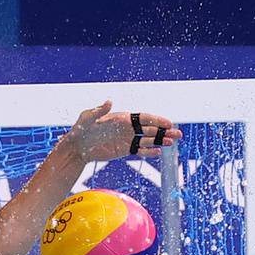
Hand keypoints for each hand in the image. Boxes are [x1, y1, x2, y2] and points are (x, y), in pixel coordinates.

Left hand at [63, 102, 181, 161]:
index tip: (168, 123)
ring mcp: (127, 139)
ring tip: (172, 143)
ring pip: (148, 140)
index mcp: (121, 118)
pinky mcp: (124, 150)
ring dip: (161, 141)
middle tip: (178, 134)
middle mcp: (127, 128)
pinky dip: (149, 151)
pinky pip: (140, 150)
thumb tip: (110, 101)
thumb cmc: (81, 129)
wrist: (77, 147)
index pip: (143, 118)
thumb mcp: (88, 118)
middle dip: (164, 131)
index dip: (156, 120)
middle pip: (150, 129)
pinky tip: (158, 152)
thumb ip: (99, 110)